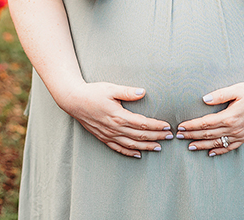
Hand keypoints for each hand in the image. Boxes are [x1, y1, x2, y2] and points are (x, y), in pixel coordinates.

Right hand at [58, 82, 172, 158]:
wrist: (73, 100)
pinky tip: (138, 154)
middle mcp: (114, 128)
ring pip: (131, 145)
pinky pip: (118, 148)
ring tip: (159, 147)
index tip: (167, 126)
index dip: (156, 126)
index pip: (142, 124)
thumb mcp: (111, 88)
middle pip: (140, 136)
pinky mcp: (103, 137)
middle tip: (169, 137)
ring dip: (146, 147)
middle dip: (156, 137)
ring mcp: (108, 135)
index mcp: (118, 116)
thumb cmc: (92, 92)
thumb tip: (143, 92)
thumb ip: (127, 91)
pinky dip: (129, 153)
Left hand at [176, 82, 243, 156]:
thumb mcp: (236, 89)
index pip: (206, 123)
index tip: (181, 126)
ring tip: (189, 146)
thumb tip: (204, 99)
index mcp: (230, 117)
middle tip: (179, 136)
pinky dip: (219, 151)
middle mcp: (234, 128)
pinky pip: (230, 147)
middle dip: (192, 136)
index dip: (192, 126)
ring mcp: (240, 135)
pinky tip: (210, 152)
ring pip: (217, 143)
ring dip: (202, 145)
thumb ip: (220, 95)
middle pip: (208, 134)